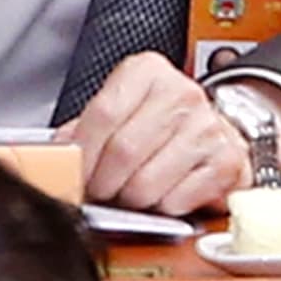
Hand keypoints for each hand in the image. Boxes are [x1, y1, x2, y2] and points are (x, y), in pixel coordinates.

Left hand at [59, 53, 249, 213]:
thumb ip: (84, 130)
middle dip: (103, 183)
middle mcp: (182, 94)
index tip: (73, 173)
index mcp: (148, 72)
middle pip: (123, 152)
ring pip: (147, 184)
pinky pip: (176, 202)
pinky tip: (163, 194)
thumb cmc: (160, 123)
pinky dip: (162, 208)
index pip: (104, 114)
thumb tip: (54, 160)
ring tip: (132, 192)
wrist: (213, 130)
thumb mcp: (119, 110)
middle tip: (100, 191)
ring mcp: (207, 128)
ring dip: (131, 200)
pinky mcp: (226, 162)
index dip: (82, 153)